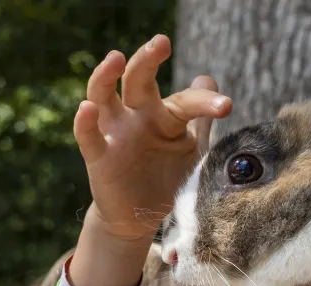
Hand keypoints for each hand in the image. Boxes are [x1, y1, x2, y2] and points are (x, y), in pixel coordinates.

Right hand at [72, 34, 231, 241]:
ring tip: (115, 58)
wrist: (140, 217)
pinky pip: (88, 136)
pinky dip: (84, 121)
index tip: (226, 106)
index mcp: (165, 116)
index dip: (204, 102)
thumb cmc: (167, 179)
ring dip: (106, 76)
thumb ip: (201, 119)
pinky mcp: (98, 157)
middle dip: (148, 60)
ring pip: (103, 96)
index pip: (184, 101)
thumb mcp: (190, 150)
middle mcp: (138, 117)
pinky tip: (87, 108)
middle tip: (162, 43)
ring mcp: (115, 134)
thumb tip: (208, 79)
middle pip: (138, 80)